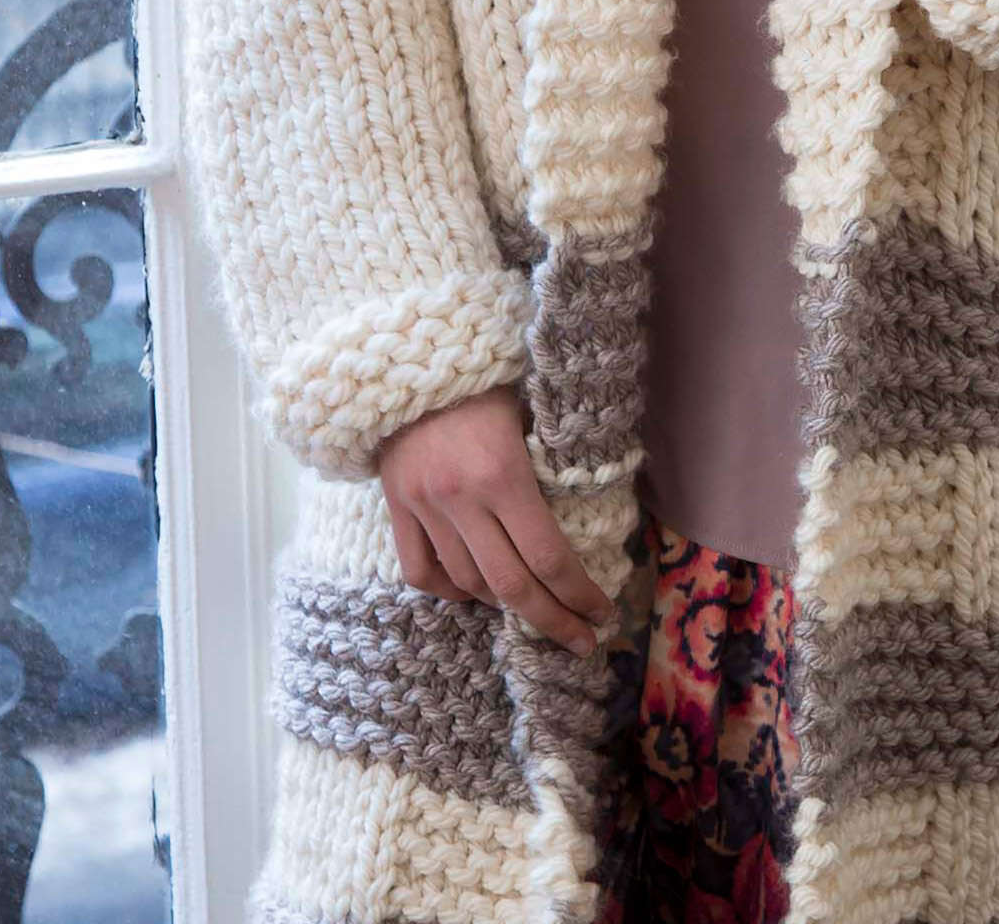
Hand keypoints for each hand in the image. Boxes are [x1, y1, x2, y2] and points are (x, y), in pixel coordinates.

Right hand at [376, 383, 615, 656]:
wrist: (413, 357)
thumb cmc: (489, 379)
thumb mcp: (532, 414)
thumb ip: (550, 468)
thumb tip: (583, 519)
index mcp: (504, 474)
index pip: (548, 557)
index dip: (579, 595)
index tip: (602, 614)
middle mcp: (462, 499)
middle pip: (512, 586)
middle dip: (553, 620)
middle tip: (582, 640)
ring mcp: (424, 506)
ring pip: (467, 584)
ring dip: (504, 605)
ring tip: (534, 608)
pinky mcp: (396, 507)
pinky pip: (421, 571)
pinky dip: (451, 591)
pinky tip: (474, 592)